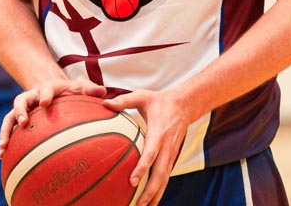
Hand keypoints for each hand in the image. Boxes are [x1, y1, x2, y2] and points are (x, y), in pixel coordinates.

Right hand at [0, 79, 105, 158]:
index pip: (46, 89)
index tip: (45, 102)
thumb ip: (89, 89)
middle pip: (21, 100)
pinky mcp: (18, 119)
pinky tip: (3, 156)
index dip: (45, 94)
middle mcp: (31, 96)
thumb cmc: (68, 91)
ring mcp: (23, 108)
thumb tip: (102, 91)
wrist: (52, 89)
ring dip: (5, 131)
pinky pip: (8, 129)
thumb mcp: (79, 87)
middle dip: (20, 111)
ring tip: (4, 148)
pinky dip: (5, 141)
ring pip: (9, 117)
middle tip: (23, 122)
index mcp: (48, 88)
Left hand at [104, 89, 189, 205]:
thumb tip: (105, 103)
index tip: (132, 181)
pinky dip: (159, 190)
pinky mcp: (172, 158)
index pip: (151, 154)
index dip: (142, 168)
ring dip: (155, 195)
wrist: (185, 105)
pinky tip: (150, 201)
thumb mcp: (143, 96)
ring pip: (164, 179)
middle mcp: (167, 147)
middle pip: (160, 174)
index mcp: (159, 133)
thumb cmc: (160, 101)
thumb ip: (125, 100)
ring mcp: (171, 154)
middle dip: (150, 191)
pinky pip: (165, 177)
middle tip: (137, 204)